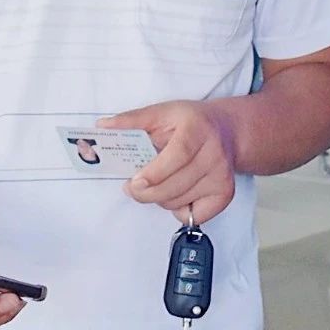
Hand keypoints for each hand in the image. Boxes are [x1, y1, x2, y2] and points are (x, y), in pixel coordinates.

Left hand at [99, 101, 236, 224]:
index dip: (155, 173)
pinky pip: (193, 216)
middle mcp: (215, 153)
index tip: (134, 183)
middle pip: (175, 186)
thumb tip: (102, 126)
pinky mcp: (226, 195)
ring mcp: (222, 176)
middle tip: (132, 187)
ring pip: (179, 202)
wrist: (227, 131)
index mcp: (197, 129)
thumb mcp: (162, 113)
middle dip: (146, 193)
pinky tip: (177, 191)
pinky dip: (178, 210)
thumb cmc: (189, 122)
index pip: (178, 155)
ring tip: (158, 183)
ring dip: (160, 198)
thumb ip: (132, 120)